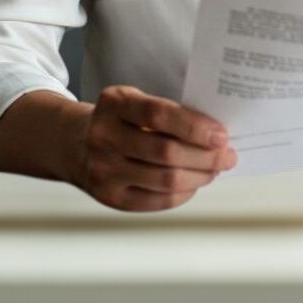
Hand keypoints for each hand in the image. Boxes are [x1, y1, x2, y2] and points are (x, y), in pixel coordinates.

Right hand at [72, 85, 237, 211]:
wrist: (74, 144)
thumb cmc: (119, 120)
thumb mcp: (134, 102)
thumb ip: (168, 113)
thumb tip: (216, 135)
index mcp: (114, 103)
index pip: (159, 116)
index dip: (195, 127)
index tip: (221, 134)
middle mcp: (103, 137)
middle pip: (166, 153)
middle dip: (206, 157)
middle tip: (228, 156)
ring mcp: (103, 170)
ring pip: (165, 181)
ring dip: (200, 177)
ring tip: (215, 170)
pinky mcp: (109, 197)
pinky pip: (157, 201)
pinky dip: (183, 193)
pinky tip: (193, 184)